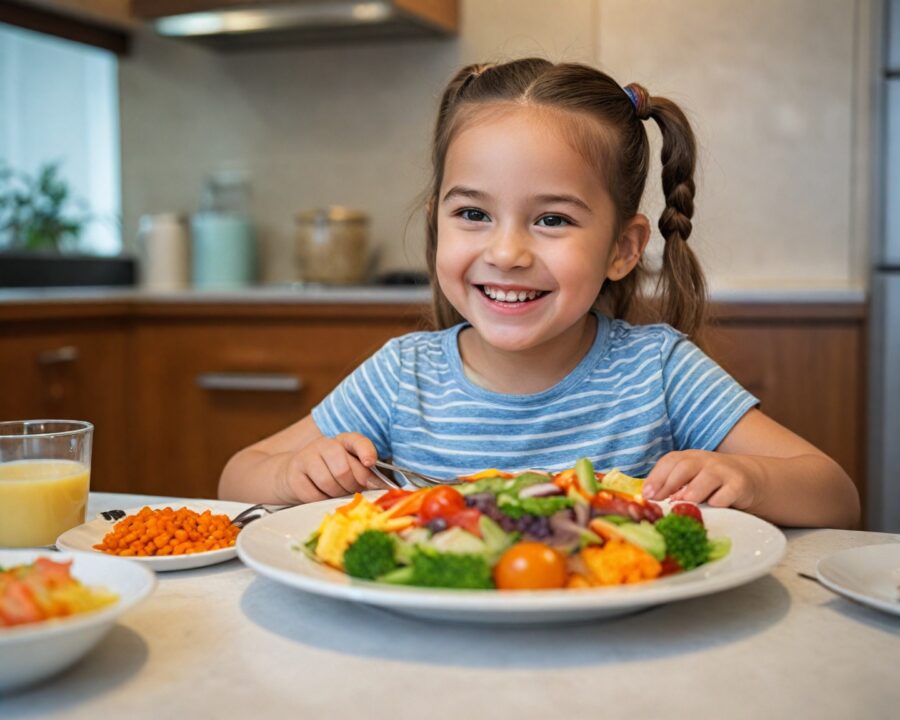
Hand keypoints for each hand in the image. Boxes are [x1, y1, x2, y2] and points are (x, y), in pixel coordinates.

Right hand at [280, 432, 381, 503]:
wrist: (296, 475)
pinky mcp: (294, 473)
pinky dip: (320, 500)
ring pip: (328, 482)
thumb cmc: (331, 473)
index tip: (370, 462)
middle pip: (344, 469)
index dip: (365, 451)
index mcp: (345, 441)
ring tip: (335, 492)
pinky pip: (313, 494)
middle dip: (351, 486)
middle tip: (352, 491)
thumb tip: (387, 487)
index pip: (357, 441)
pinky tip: (320, 494)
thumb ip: (368, 475)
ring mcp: (307, 457)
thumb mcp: (351, 468)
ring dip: (335, 494)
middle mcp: (325, 444)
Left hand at [643, 450, 759, 509]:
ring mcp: (723, 471)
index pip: (669, 461)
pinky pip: (725, 493)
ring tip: (682, 504)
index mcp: (690, 457)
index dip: (656, 477)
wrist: (751, 477)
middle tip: (659, 500)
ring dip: (692, 492)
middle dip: (669, 483)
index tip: (647, 495)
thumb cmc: (712, 482)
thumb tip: (648, 499)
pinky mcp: (739, 484)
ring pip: (706, 478)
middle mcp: (705, 460)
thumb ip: (672, 485)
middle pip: (685, 466)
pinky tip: (710, 508)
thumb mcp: (692, 478)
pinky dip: (716, 502)